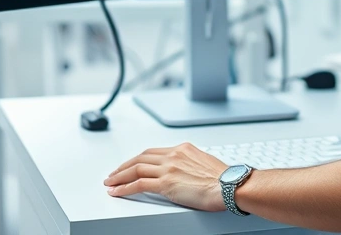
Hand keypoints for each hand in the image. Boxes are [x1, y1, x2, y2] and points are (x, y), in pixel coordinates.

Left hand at [104, 142, 229, 211]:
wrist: (229, 185)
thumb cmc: (223, 179)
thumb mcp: (204, 162)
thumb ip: (190, 163)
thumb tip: (185, 171)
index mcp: (182, 148)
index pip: (152, 152)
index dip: (138, 159)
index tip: (130, 165)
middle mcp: (173, 155)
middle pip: (140, 158)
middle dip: (124, 166)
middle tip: (114, 173)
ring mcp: (168, 169)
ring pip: (135, 169)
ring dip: (119, 176)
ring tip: (110, 183)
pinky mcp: (166, 184)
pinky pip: (139, 185)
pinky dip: (124, 188)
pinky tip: (117, 192)